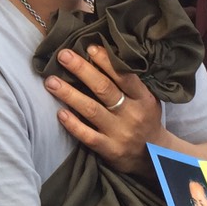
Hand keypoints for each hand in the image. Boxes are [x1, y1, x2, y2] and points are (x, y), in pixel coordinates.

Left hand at [47, 46, 162, 175]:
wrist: (155, 157)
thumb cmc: (145, 119)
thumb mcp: (147, 99)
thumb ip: (130, 82)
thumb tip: (102, 55)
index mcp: (143, 98)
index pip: (124, 76)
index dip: (106, 61)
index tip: (88, 47)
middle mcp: (132, 114)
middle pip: (103, 89)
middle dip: (81, 70)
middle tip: (63, 55)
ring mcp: (120, 133)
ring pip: (91, 110)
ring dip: (69, 94)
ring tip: (51, 81)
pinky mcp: (110, 150)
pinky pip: (88, 136)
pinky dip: (73, 124)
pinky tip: (60, 113)